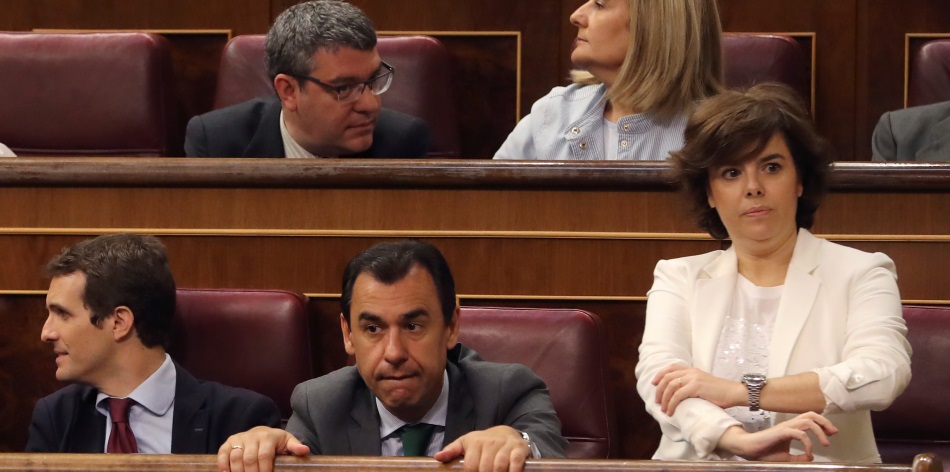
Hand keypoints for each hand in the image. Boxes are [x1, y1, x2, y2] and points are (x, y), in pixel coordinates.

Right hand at [217, 426, 309, 471]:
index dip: (265, 469)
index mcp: (268, 437)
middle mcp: (252, 437)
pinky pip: (223, 453)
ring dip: (238, 471)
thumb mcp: (287, 442)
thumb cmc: (275, 441)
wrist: (260, 432)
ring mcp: (239, 439)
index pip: (265, 455)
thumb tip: (305, 450)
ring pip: (235, 457)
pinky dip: (223, 465)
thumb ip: (295, 446)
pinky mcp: (228, 443)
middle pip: (249, 459)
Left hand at [434, 426, 530, 471]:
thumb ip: (452, 450)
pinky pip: (516, 463)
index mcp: (475, 443)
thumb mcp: (466, 443)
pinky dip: (513, 471)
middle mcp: (490, 443)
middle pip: (485, 469)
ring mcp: (505, 446)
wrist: (506, 432)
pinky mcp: (519, 449)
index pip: (470, 466)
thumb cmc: (483, 442)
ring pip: (499, 467)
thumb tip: (437, 457)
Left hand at [653, 364, 743, 415]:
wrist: (734, 392)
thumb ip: (691, 384)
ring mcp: (693, 378)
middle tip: (657, 401)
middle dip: (659, 390)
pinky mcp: (696, 387)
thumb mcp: (703, 383)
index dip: (660, 375)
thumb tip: (678, 394)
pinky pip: (678, 395)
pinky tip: (671, 411)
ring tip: (663, 409)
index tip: (654, 383)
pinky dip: (672, 404)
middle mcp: (691, 372)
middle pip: (667, 378)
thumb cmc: (719, 392)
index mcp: (692, 370)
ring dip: (664, 399)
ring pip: (670, 386)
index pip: (671, 368)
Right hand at [717, 412, 837, 461]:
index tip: (831, 434)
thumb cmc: (764, 452)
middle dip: (825, 422)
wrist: (748, 449)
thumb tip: (811, 458)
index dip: (823, 424)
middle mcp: (790, 425)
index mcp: (791, 428)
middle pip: (811, 415)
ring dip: (820, 431)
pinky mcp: (781, 432)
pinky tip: (808, 452)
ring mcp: (785, 427)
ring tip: (826, 443)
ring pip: (808, 421)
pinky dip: (808, 443)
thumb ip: (798, 457)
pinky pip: (800, 434)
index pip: (810, 419)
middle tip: (833, 433)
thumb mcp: (786, 457)